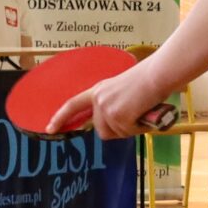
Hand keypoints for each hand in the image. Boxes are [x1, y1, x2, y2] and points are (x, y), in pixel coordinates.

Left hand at [52, 60, 168, 139]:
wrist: (158, 75)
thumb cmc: (149, 80)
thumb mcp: (122, 91)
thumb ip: (113, 104)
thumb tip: (117, 125)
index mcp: (97, 90)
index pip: (73, 105)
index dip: (60, 118)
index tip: (50, 129)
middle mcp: (98, 99)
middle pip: (102, 130)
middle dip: (118, 129)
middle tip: (135, 118)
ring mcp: (107, 108)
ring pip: (117, 133)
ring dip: (132, 128)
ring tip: (143, 111)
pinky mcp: (118, 116)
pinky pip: (129, 132)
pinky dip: (140, 127)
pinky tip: (146, 113)